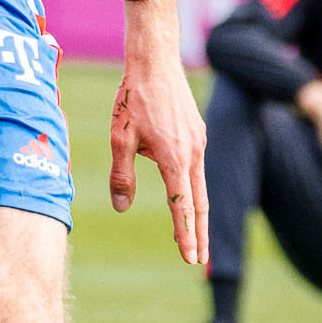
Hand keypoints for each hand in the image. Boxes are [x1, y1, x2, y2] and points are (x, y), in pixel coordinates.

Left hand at [107, 0, 209, 273]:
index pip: (183, 205)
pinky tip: (183, 192)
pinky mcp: (197, 134)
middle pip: (200, 203)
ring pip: (200, 186)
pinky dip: (192, 188)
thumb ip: (122, 175)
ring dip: (198, 213)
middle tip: (201, 262)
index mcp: (174, 157)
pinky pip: (195, 167)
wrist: (155, 60)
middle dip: (200, 234)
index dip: (186, 234)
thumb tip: (121, 206)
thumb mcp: (120, 138)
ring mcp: (199, 143)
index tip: (190, 258)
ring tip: (196, 238)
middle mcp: (193, 153)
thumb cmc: (134, 98)